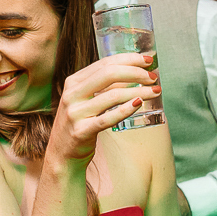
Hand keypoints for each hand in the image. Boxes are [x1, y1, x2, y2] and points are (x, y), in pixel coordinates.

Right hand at [46, 56, 160, 166]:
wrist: (62, 156)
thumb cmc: (80, 125)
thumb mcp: (85, 101)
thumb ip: (103, 87)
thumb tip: (135, 73)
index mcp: (73, 82)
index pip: (105, 63)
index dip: (129, 59)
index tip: (148, 61)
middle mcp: (72, 94)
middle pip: (109, 74)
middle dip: (136, 73)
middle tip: (153, 78)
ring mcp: (75, 113)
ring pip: (113, 96)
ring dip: (138, 91)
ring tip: (154, 92)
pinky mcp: (81, 131)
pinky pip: (108, 118)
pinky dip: (126, 109)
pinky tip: (140, 104)